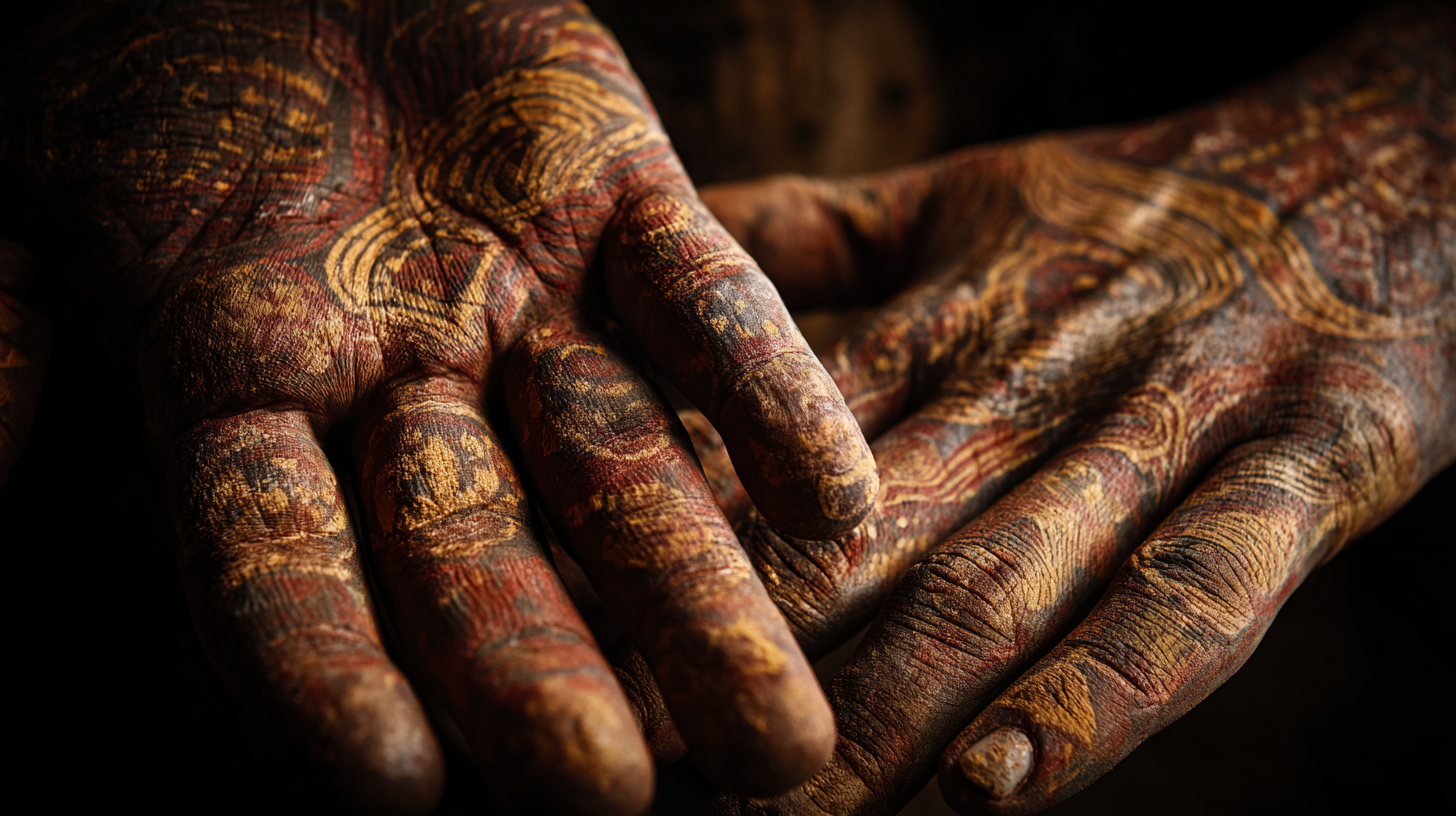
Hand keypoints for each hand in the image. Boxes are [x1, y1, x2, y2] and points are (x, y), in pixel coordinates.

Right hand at [1, 1, 877, 811]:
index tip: (387, 790)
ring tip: (777, 733)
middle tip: (610, 800)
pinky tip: (834, 510)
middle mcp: (411, 379)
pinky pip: (717, 306)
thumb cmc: (150, 85)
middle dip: (537, 667)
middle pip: (477, 547)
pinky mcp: (633, 201)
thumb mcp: (38, 204)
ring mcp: (531, 297)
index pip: (281, 560)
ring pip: (620, 460)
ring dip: (696, 590)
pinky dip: (776, 398)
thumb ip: (13, 342)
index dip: (324, 667)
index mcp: (259, 396)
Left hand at [617, 6, 1454, 813]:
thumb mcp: (972, 195)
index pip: (791, 436)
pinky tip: (994, 795)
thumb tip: (667, 249)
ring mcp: (1184, 426)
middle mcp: (1049, 372)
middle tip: (645, 758)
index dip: (681, 536)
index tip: (579, 629)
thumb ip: (821, 234)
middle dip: (755, 651)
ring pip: (1012, 578)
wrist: (1391, 159)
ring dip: (890, 708)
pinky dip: (1100, 697)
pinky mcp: (1317, 468)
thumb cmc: (1153, 203)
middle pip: (877, 526)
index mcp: (958, 309)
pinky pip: (1199, 598)